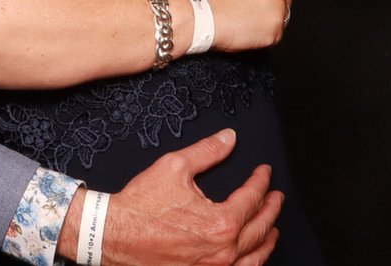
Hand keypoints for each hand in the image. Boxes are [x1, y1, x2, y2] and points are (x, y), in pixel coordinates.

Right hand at [102, 130, 282, 265]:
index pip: (252, 199)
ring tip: (273, 229)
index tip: (264, 172)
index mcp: (221, 223)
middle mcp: (223, 251)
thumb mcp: (174, 167)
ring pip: (255, 257)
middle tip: (276, 196)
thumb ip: (207, 151)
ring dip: (267, 240)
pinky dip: (251, 262)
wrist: (115, 235)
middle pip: (260, 229)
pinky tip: (251, 255)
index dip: (261, 182)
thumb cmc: (141, 205)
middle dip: (271, 209)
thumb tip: (228, 138)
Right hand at [191, 0, 289, 51]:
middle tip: (255, 15)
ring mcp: (277, 5)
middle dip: (271, 6)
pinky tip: (246, 34)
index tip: (262, 0)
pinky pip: (274, 35)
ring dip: (267, 21)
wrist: (200, 14)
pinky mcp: (275, 28)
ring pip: (280, 16)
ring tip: (245, 25)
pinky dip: (262, 37)